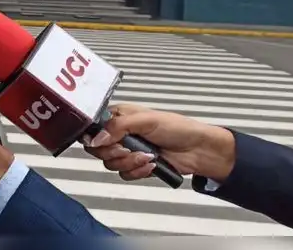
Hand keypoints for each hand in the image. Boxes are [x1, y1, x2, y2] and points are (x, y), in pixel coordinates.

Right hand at [83, 104, 235, 181]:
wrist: (199, 150)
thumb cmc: (177, 128)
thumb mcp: (146, 120)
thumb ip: (118, 127)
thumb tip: (96, 139)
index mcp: (119, 117)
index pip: (93, 127)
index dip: (95, 137)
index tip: (105, 142)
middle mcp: (120, 134)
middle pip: (98, 149)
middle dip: (114, 153)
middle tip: (128, 149)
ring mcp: (128, 151)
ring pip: (111, 164)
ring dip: (129, 163)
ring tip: (148, 157)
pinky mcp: (136, 167)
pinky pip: (124, 175)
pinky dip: (138, 172)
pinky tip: (152, 165)